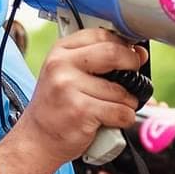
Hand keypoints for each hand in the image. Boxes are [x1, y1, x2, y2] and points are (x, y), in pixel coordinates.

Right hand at [16, 28, 146, 172]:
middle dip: (132, 64)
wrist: (36, 138)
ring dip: (127, 102)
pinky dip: (124, 118)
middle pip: (113, 53)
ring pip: (121, 90)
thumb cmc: (56, 106)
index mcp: (60, 51)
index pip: (101, 35)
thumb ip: (98, 60)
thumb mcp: (67, 74)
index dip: (123, 45)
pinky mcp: (80, 111)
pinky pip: (120, 112)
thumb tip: (138, 53)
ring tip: (113, 107)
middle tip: (133, 75)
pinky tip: (110, 120)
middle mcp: (61, 66)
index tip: (130, 56)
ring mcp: (69, 88)